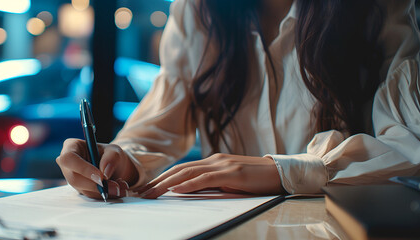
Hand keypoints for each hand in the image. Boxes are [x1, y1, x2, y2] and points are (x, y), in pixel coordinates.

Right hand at [56, 138, 138, 198]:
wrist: (116, 167)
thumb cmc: (111, 155)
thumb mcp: (115, 151)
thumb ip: (111, 158)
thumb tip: (105, 173)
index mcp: (71, 147)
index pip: (69, 158)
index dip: (83, 169)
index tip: (101, 177)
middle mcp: (68, 164)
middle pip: (74, 178)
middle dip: (96, 185)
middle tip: (115, 186)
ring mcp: (72, 178)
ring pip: (84, 189)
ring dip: (104, 191)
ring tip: (121, 186)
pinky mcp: (80, 190)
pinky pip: (91, 195)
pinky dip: (105, 194)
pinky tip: (117, 189)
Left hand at [137, 153, 283, 198]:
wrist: (280, 173)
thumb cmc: (255, 180)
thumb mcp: (229, 182)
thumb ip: (211, 184)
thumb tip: (189, 192)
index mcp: (212, 162)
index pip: (182, 170)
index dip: (162, 178)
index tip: (148, 189)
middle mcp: (214, 160)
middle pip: (179, 170)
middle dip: (158, 182)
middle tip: (141, 193)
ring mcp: (222, 165)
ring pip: (188, 173)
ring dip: (167, 184)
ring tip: (152, 193)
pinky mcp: (232, 173)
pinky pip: (205, 179)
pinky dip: (189, 184)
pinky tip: (176, 190)